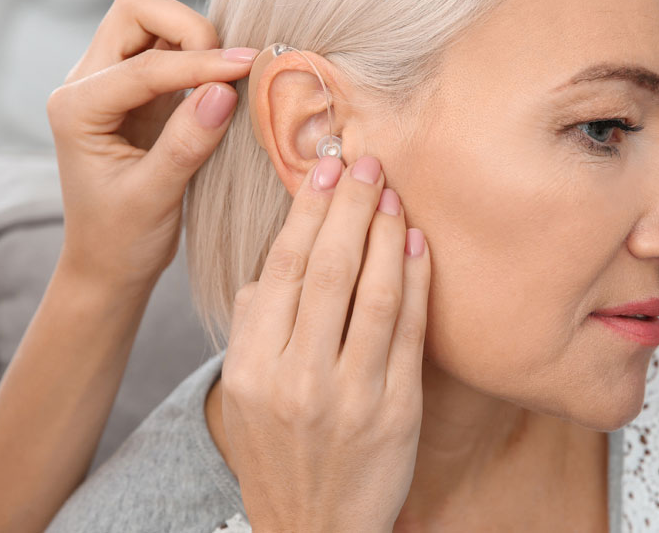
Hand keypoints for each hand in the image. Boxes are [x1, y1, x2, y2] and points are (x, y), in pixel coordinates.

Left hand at [46, 0, 257, 293]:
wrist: (107, 264)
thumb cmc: (121, 239)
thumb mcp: (154, 199)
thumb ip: (186, 144)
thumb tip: (225, 91)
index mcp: (76, 108)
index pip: (143, 65)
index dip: (199, 64)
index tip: (247, 70)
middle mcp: (86, 82)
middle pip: (136, 9)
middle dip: (187, 28)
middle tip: (228, 71)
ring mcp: (112, 80)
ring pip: (154, 20)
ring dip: (196, 40)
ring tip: (229, 81)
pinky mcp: (139, 88)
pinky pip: (171, 48)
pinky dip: (201, 57)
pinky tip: (223, 87)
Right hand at [220, 154, 431, 532]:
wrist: (312, 528)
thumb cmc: (277, 449)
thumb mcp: (242, 392)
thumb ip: (254, 324)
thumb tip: (279, 257)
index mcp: (251, 367)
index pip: (281, 270)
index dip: (308, 212)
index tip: (325, 171)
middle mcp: (297, 379)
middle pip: (328, 271)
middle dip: (350, 207)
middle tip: (367, 163)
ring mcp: (350, 396)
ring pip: (374, 294)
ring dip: (386, 233)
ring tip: (393, 193)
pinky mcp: (396, 412)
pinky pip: (410, 332)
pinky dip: (416, 281)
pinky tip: (417, 243)